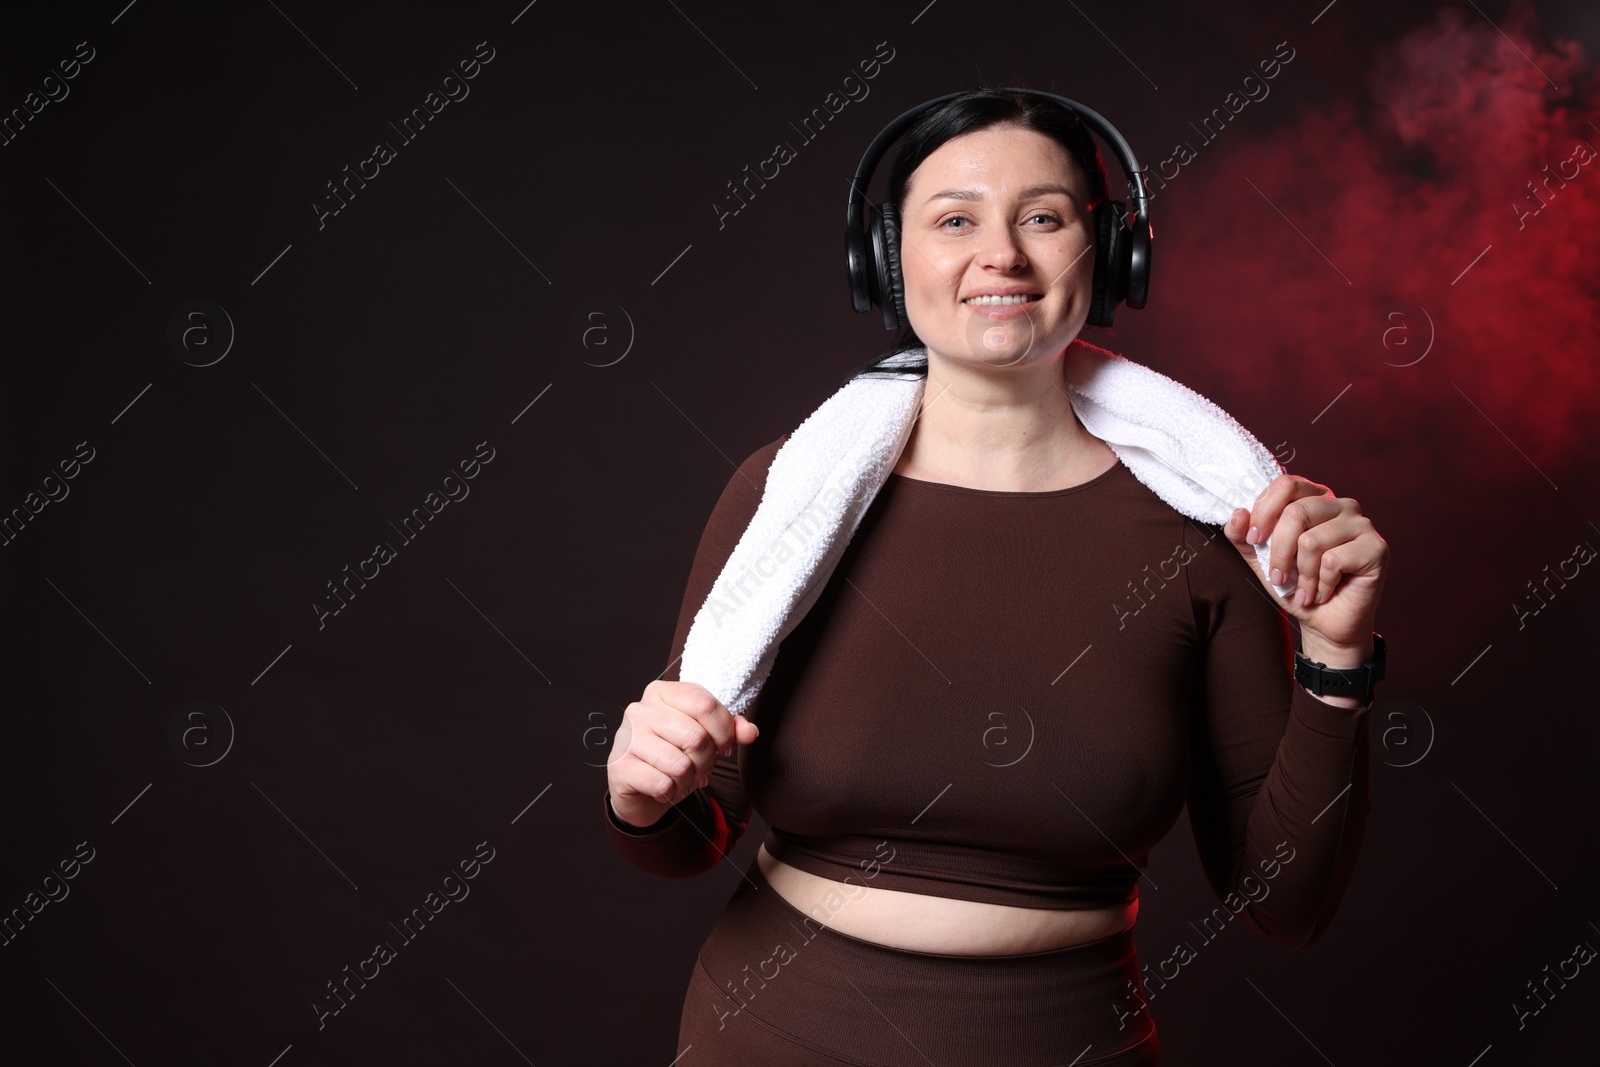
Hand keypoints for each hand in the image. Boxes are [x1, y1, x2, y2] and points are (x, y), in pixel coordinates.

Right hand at [606, 680, 760, 828]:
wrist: (638, 787)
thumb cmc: (672, 754)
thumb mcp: (703, 737)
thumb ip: (729, 730)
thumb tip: (750, 731)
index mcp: (661, 693)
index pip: (705, 704)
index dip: (724, 731)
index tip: (724, 747)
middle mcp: (640, 710)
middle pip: (696, 736)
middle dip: (707, 761)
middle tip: (701, 768)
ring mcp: (626, 738)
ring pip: (681, 764)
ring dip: (689, 779)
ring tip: (681, 778)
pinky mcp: (619, 766)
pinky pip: (663, 783)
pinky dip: (671, 791)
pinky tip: (664, 787)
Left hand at [1221, 473, 1387, 658]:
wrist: (1324, 622)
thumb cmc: (1294, 585)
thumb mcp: (1260, 560)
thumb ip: (1243, 537)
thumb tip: (1238, 513)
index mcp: (1313, 499)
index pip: (1286, 485)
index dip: (1264, 511)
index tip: (1253, 539)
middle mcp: (1340, 505)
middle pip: (1296, 512)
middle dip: (1278, 552)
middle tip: (1277, 578)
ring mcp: (1362, 525)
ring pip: (1312, 540)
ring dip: (1301, 575)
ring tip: (1304, 590)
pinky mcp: (1376, 548)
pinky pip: (1334, 560)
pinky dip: (1321, 584)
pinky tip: (1325, 592)